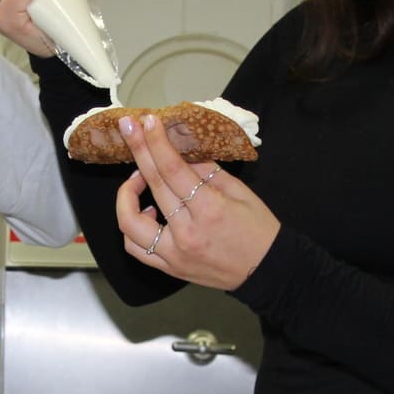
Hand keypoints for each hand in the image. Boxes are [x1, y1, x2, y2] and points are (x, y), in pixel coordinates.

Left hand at [115, 113, 277, 288]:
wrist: (267, 271)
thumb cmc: (258, 230)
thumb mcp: (240, 192)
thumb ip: (207, 171)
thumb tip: (181, 151)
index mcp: (209, 210)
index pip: (173, 170)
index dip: (156, 142)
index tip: (146, 122)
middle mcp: (187, 233)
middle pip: (152, 186)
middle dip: (138, 151)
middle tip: (129, 129)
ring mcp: (175, 254)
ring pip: (130, 223)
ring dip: (126, 195)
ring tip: (138, 179)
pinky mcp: (170, 268)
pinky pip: (136, 248)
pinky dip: (133, 227)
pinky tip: (145, 213)